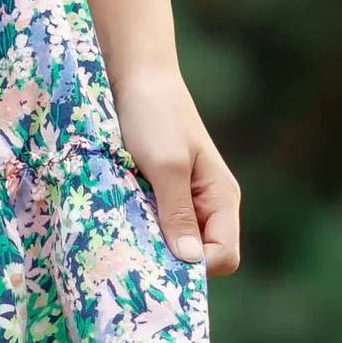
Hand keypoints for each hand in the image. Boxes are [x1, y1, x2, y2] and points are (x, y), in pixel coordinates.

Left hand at [111, 67, 242, 278]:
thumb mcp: (167, 164)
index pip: (224, 256)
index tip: (159, 261)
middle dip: (170, 260)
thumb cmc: (155, 115)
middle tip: (134, 251)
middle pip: (198, 257)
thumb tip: (189, 262)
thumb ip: (178, 213)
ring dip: (150, 244)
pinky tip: (117, 220)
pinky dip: (137, 228)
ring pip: (172, 244)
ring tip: (123, 232)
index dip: (196, 266)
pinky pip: (153, 226)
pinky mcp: (157, 194)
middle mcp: (205, 205)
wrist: (134, 76)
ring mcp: (181, 201)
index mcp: (221, 198)